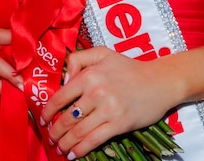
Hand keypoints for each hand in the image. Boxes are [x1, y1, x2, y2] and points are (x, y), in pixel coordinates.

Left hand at [41, 47, 177, 158]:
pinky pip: (94, 140)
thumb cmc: (130, 68)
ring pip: (78, 132)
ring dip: (65, 143)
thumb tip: (63, 80)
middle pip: (67, 118)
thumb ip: (79, 59)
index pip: (60, 97)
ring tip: (60, 148)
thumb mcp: (103, 53)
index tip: (43, 120)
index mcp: (90, 75)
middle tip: (51, 138)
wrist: (160, 81)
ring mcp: (108, 109)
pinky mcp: (119, 124)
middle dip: (55, 132)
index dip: (48, 112)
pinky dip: (80, 150)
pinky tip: (74, 154)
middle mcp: (96, 92)